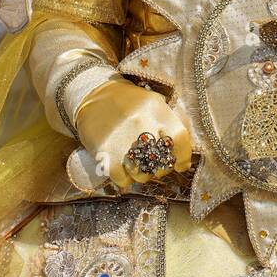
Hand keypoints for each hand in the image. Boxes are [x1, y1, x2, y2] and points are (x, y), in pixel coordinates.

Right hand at [75, 78, 191, 189]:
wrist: (93, 97)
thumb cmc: (129, 104)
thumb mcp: (153, 103)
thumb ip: (169, 124)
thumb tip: (183, 157)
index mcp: (156, 109)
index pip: (179, 138)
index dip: (183, 156)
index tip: (180, 164)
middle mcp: (141, 123)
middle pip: (161, 161)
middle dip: (161, 168)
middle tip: (155, 165)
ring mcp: (122, 138)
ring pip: (143, 175)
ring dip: (143, 175)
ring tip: (139, 167)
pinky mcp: (105, 152)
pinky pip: (123, 179)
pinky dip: (125, 179)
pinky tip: (124, 170)